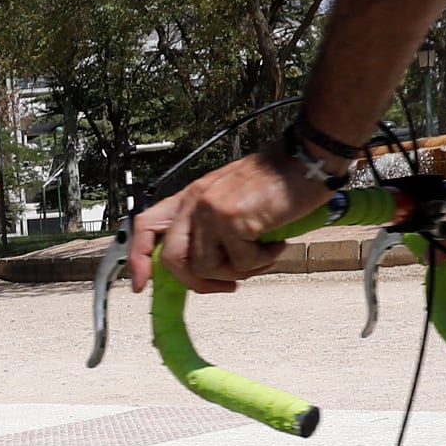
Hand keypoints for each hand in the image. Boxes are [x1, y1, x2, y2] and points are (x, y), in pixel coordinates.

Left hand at [126, 151, 334, 295]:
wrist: (306, 159)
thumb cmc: (277, 180)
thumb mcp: (231, 199)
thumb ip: (209, 227)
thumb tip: (202, 267)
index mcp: (190, 196)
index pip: (146, 226)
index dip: (138, 260)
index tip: (140, 286)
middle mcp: (195, 202)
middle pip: (174, 259)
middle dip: (199, 282)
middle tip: (228, 285)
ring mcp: (211, 210)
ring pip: (206, 267)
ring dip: (239, 271)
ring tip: (263, 254)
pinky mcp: (232, 219)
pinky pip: (240, 263)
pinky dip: (263, 261)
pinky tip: (277, 243)